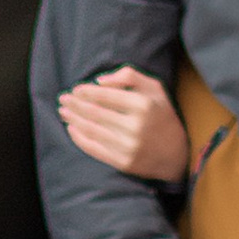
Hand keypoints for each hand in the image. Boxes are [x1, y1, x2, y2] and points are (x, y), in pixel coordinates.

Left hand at [56, 65, 190, 186]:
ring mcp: (128, 147)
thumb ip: (129, 76)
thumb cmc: (161, 115)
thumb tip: (98, 81)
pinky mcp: (123, 162)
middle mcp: (135, 127)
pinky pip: (94, 149)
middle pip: (95, 113)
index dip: (86, 92)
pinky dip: (79, 138)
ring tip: (63, 111)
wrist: (176, 154)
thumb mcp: (154, 88)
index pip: (105, 95)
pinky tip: (71, 129)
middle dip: (75, 104)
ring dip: (73, 119)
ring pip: (91, 130)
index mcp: (143, 105)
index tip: (75, 89)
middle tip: (62, 98)